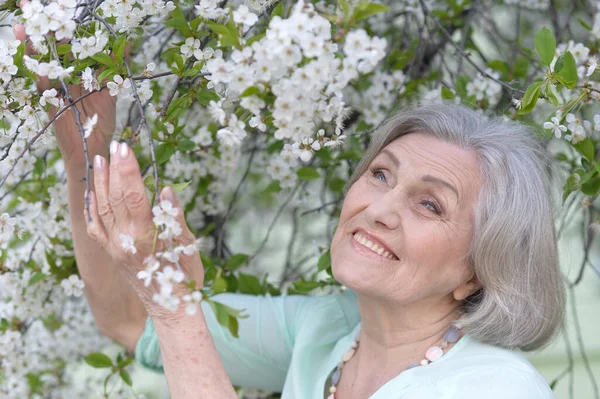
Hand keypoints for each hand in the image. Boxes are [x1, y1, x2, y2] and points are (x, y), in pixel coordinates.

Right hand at [13, 14, 115, 167]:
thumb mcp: (110, 93)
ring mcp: (54, 90)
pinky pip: (43, 88)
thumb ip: (114, 71)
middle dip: (41, 28)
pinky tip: (35, 62)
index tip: (60, 8)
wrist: (94, 149)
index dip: (65, 27)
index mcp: (78, 73)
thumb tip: (126, 47)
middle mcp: (64, 79)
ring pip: (40, 64)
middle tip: (30, 5)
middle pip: (50, 49)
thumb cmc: (101, 123)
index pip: (69, 44)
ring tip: (23, 27)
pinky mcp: (50, 104)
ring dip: (31, 46)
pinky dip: (40, 76)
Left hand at [84, 140, 203, 320]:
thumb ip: (174, 218)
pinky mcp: (111, 253)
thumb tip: (165, 190)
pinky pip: (95, 228)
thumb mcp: (187, 247)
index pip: (132, 195)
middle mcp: (124, 240)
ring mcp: (114, 247)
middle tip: (115, 145)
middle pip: (114, 197)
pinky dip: (91, 208)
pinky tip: (91, 193)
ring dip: (100, 183)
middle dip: (114, 169)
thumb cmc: (185, 277)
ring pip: (102, 209)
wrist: (170, 308)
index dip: (128, 170)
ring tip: (99, 160)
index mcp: (145, 236)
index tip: (126, 148)